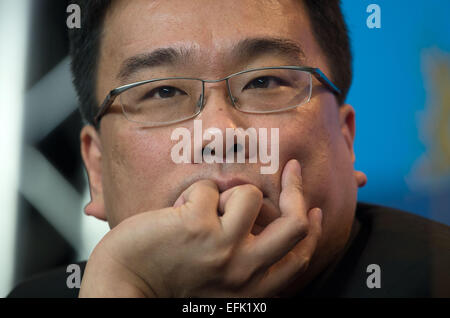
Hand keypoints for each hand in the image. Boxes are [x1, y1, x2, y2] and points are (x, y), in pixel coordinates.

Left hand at [79, 159, 321, 296]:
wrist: (124, 287)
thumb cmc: (168, 280)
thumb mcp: (220, 282)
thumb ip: (248, 261)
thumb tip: (267, 220)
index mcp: (252, 289)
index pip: (299, 258)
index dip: (313, 228)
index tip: (311, 207)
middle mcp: (244, 272)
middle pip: (294, 225)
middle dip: (296, 190)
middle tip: (292, 170)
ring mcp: (222, 249)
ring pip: (250, 196)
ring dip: (229, 193)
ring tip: (203, 208)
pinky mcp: (197, 227)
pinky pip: (210, 188)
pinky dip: (196, 193)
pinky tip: (177, 212)